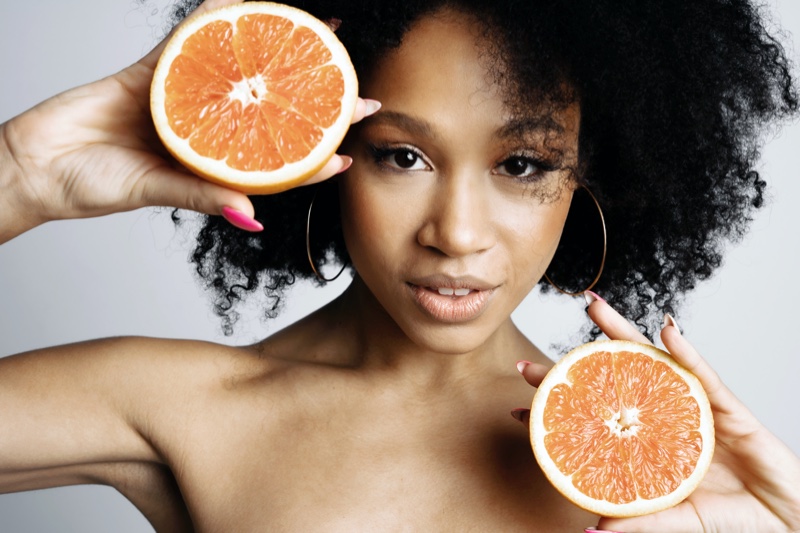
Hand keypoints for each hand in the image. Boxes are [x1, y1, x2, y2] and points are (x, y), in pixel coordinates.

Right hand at [0, 0, 376, 242]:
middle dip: (310, 101)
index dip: (310, 158)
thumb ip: (197, 195)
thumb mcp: (150, 191)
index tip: (348, 152)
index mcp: (208, 165)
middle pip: (266, 112)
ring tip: (311, 34)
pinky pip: (188, 43)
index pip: (272, 162)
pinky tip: (242, 6)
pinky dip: (213, 23)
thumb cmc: (86, 187)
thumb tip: (248, 212)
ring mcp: (180, 100)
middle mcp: (203, 133)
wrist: (33, 163)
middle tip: (354, 86)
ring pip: (236, 73)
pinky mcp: (150, 73)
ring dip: (273, 56)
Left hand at [515, 293, 799, 532]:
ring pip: (651, 361)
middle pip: (611, 380)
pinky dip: (686, 353)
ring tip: (592, 307)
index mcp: (646, 440)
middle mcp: (662, 415)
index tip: (518, 409)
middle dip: (572, 366)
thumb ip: (638, 522)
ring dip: (622, 331)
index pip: (596, 419)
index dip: (559, 412)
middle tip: (531, 363)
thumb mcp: (677, 520)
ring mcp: (693, 406)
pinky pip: (705, 376)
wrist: (785, 520)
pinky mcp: (728, 408)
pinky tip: (666, 331)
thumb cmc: (733, 516)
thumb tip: (591, 532)